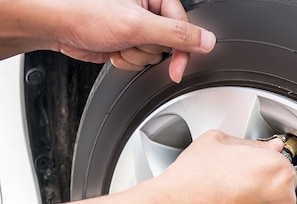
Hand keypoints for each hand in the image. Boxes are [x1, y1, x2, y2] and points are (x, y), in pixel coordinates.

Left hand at [55, 0, 214, 81]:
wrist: (55, 24)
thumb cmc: (85, 12)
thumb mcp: (138, 24)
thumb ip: (177, 34)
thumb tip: (207, 40)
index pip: (184, 27)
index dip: (181, 51)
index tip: (177, 68)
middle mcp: (146, 9)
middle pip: (168, 43)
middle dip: (148, 49)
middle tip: (130, 40)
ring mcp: (136, 27)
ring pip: (153, 55)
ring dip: (134, 56)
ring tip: (117, 42)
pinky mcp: (125, 41)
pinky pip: (138, 61)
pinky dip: (125, 60)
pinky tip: (112, 49)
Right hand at [150, 131, 296, 203]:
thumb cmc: (190, 185)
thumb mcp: (216, 142)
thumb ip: (250, 144)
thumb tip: (265, 148)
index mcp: (278, 171)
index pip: (281, 166)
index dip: (262, 168)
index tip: (249, 172)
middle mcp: (282, 203)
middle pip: (279, 194)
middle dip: (260, 193)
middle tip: (232, 191)